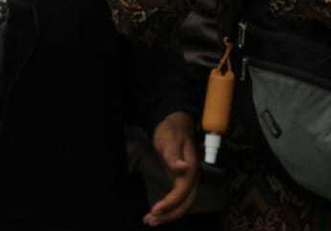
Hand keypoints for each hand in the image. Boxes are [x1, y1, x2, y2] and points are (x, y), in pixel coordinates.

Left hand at [146, 112, 199, 226]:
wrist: (176, 123)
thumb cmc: (172, 130)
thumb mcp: (169, 139)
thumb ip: (174, 155)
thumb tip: (182, 168)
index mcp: (191, 169)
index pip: (182, 191)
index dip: (170, 203)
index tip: (155, 209)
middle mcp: (192, 177)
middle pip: (185, 202)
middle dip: (170, 214)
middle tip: (151, 221)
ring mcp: (188, 179)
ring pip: (183, 202)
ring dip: (169, 213)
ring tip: (151, 221)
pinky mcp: (182, 180)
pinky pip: (178, 198)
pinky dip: (169, 207)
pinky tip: (159, 212)